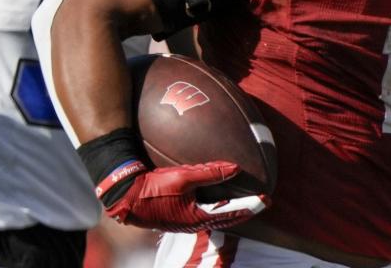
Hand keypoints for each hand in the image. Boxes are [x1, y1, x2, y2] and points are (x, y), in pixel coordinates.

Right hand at [103, 161, 265, 232]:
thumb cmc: (153, 188)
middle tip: (261, 202)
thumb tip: (235, 168)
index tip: (266, 200)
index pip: (231, 214)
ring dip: (231, 209)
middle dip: (244, 210)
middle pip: (226, 218)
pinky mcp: (176, 215)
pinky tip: (216, 197)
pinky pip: (203, 211)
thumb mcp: (184, 177)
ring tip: (243, 201)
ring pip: (215, 215)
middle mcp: (193, 223)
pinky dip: (216, 206)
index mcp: (197, 218)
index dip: (250, 207)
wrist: (125, 196)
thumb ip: (210, 173)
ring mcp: (184, 221)